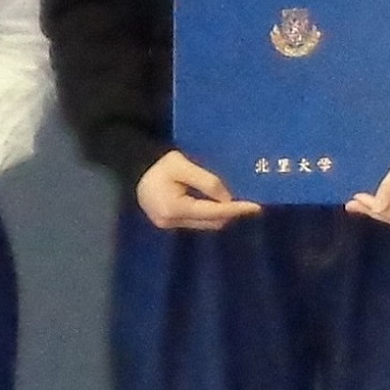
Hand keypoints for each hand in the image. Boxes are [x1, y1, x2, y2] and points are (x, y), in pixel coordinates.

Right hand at [139, 150, 258, 228]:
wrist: (134, 168)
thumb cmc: (159, 164)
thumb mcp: (182, 165)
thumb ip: (206, 182)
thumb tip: (228, 198)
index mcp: (173, 207)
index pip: (212, 212)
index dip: (235, 210)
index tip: (255, 207)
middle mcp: (171, 221)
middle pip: (210, 222)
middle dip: (230, 213)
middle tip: (248, 202)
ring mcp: (168, 225)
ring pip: (204, 224)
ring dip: (220, 214)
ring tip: (237, 202)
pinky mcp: (168, 223)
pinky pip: (196, 221)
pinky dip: (209, 214)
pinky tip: (217, 203)